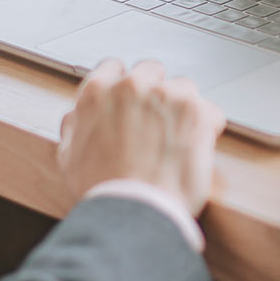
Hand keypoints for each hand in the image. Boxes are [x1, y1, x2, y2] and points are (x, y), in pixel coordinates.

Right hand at [58, 59, 225, 216]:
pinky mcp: (196, 111)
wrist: (132, 212)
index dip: (124, 89)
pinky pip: (210, 110)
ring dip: (181, 108)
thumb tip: (80, 113)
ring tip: (176, 140)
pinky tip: (195, 149)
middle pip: (151, 71)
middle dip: (154, 93)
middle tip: (155, 124)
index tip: (131, 102)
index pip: (114, 68)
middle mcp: (132, 85)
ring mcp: (167, 95)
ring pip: (183, 87)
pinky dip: (207, 128)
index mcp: (98, 91)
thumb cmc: (101, 189)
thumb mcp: (69, 154)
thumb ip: (76, 123)